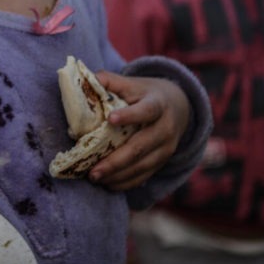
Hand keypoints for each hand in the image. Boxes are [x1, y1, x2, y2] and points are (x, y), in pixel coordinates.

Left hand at [88, 73, 189, 190]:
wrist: (178, 105)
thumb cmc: (145, 93)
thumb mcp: (132, 83)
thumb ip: (110, 81)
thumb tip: (85, 79)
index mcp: (158, 104)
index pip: (147, 111)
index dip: (130, 115)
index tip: (110, 120)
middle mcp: (165, 128)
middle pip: (141, 146)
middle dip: (116, 160)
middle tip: (93, 169)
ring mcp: (166, 148)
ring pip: (142, 165)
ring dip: (118, 175)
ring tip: (95, 178)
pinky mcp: (162, 161)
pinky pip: (145, 176)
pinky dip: (126, 182)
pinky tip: (108, 184)